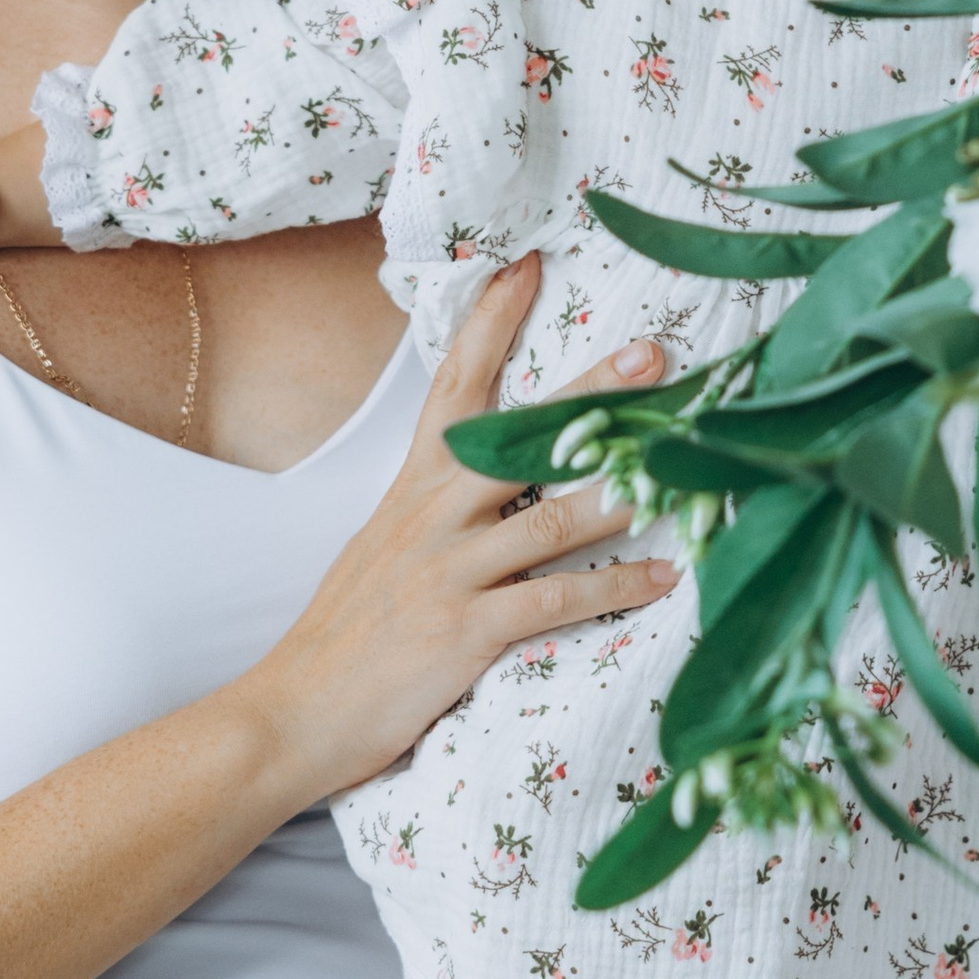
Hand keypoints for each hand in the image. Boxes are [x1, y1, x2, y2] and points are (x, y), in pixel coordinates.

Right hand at [244, 256, 680, 804]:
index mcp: (412, 489)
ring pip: (551, 517)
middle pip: (520, 436)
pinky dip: (614, 586)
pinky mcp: (463, 630)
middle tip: (653, 356)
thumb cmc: (343, 637)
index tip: (528, 266)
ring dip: (624, 494)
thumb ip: (433, 512)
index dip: (490, 323)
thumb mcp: (382, 550)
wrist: (289, 713)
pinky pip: (555, 599)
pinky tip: (660, 578)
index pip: (453, 385)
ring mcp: (447, 571)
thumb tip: (484, 486)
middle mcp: (431, 516)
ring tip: (689, 472)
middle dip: (592, 395)